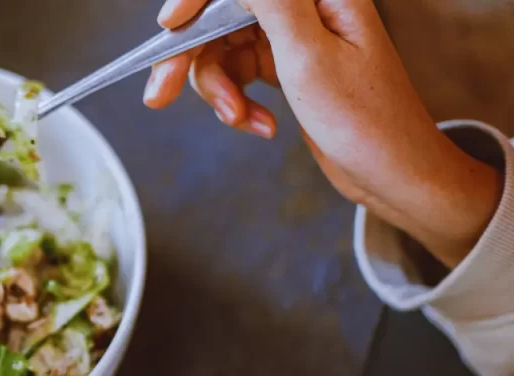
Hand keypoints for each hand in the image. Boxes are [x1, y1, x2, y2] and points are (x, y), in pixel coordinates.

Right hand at [145, 0, 501, 267]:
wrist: (395, 175)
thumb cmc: (368, 121)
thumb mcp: (310, 58)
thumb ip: (271, 3)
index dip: (196, 2)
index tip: (168, 29)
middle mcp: (304, 8)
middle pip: (222, 18)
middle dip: (191, 58)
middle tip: (161, 93)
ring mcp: (294, 38)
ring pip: (224, 51)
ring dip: (220, 91)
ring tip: (238, 120)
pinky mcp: (287, 68)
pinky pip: (239, 75)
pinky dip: (238, 104)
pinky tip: (261, 126)